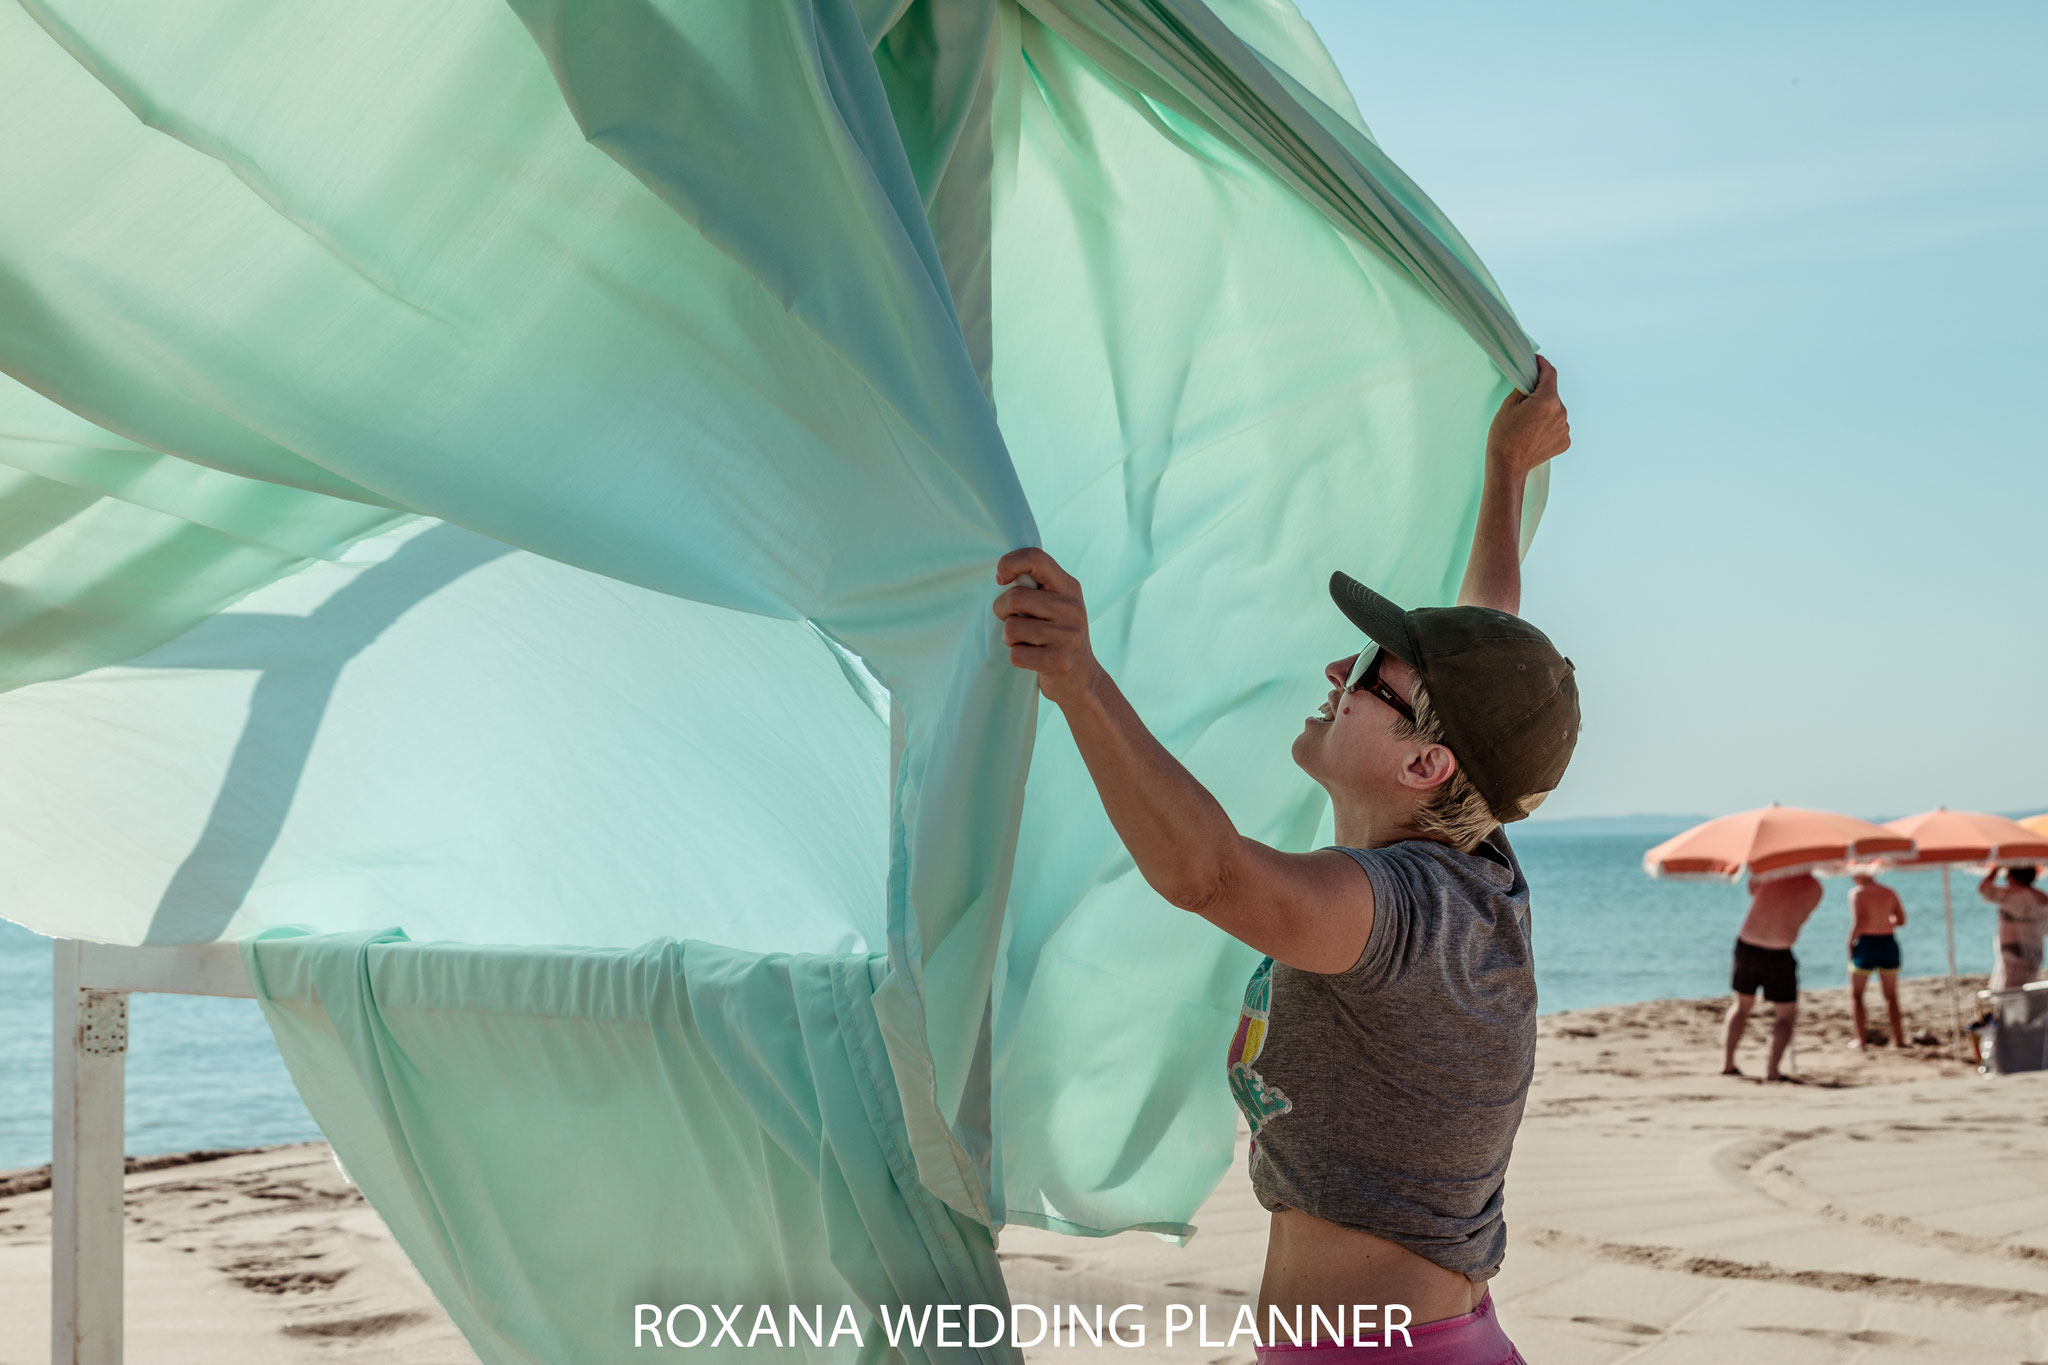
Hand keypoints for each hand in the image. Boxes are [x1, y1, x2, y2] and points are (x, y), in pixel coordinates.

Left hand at [994, 547, 1099, 706]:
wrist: (1082, 679)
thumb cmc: (1057, 636)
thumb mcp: (1056, 605)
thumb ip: (1036, 587)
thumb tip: (1002, 574)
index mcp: (1069, 587)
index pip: (1036, 558)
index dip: (1010, 563)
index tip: (1000, 578)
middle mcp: (1072, 608)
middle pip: (1015, 597)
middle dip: (1001, 610)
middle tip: (1010, 619)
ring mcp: (1069, 635)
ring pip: (1012, 628)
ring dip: (1009, 638)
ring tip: (1025, 642)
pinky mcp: (1060, 661)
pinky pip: (1016, 654)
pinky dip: (1016, 658)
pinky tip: (1032, 659)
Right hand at [1486, 355, 1569, 479]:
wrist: (1508, 467)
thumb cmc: (1504, 438)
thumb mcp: (1508, 405)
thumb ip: (1523, 388)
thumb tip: (1530, 382)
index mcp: (1547, 400)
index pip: (1550, 373)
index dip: (1542, 365)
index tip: (1537, 362)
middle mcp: (1561, 412)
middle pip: (1551, 394)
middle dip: (1539, 394)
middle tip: (1523, 404)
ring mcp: (1564, 428)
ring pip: (1554, 411)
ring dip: (1544, 412)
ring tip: (1527, 424)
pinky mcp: (1564, 441)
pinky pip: (1557, 426)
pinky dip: (1548, 426)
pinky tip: (1534, 434)